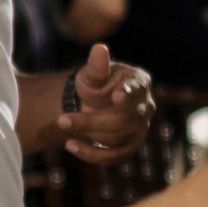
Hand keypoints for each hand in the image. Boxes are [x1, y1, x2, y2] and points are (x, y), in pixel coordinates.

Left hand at [53, 44, 154, 164]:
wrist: (90, 104)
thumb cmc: (94, 84)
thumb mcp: (92, 73)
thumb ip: (97, 65)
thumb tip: (99, 49)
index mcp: (140, 82)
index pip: (137, 88)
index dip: (128, 92)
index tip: (117, 96)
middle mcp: (145, 107)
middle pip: (122, 119)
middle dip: (90, 121)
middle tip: (61, 120)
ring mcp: (140, 129)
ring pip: (115, 138)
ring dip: (86, 133)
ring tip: (62, 123)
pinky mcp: (129, 147)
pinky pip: (113, 157)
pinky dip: (90, 154)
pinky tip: (70, 145)